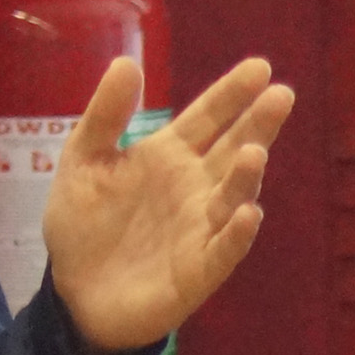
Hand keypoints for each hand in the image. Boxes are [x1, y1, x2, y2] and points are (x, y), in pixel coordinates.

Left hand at [42, 55, 294, 353]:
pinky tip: (247, 213)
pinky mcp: (197, 270)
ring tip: (253, 151)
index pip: (207, 118)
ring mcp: (200, 228)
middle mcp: (193, 188)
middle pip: (232, 150)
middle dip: (257, 124)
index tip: (260, 67)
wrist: (72, 292)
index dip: (231, 94)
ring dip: (245, 176)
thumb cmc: (84, 222)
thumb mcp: (83, 159)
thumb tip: (127, 62)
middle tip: (282, 94)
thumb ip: (106, 115)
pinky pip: (223, 249)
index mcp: (167, 156)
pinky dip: (236, 233)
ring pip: (232, 197)